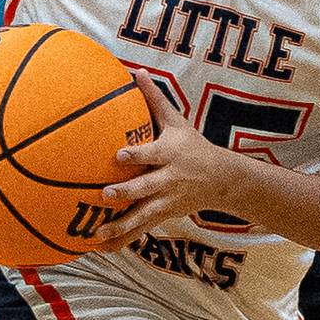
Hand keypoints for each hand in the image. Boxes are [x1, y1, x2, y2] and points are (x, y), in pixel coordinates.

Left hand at [88, 67, 235, 248]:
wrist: (222, 180)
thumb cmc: (193, 145)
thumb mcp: (178, 121)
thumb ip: (154, 99)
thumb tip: (136, 71)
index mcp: (170, 155)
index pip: (152, 154)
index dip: (136, 155)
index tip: (118, 155)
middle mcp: (168, 180)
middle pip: (145, 188)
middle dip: (126, 193)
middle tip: (104, 195)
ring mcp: (166, 201)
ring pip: (141, 217)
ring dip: (120, 227)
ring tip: (97, 234)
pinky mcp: (164, 216)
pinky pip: (140, 231)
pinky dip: (122, 241)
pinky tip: (100, 248)